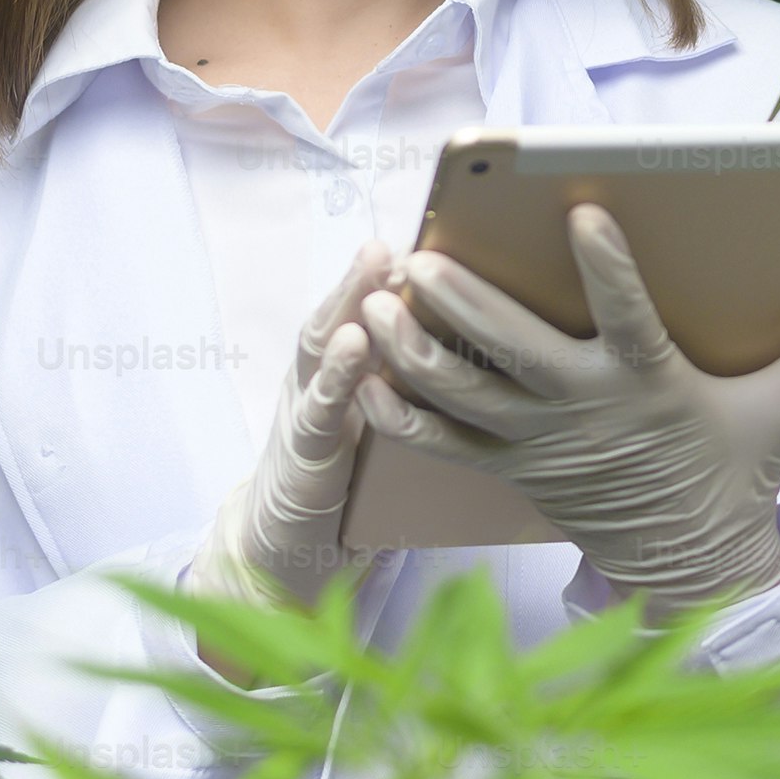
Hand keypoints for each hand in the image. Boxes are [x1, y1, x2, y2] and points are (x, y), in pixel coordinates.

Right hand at [187, 239, 398, 657]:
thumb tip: (488, 333)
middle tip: (392, 239)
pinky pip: (318, 412)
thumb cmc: (351, 475)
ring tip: (374, 272)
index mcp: (345, 370)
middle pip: (342, 315)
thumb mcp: (384, 416)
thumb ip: (413, 373)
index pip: (365, 310)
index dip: (386, 272)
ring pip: (323, 350)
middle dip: (363, 276)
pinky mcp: (301, 457)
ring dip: (346, 307)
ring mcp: (305, 413)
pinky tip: (355, 349)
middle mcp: (319, 380)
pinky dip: (336, 378)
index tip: (421, 229)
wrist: (291, 549)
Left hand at [356, 208, 779, 612]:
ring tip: (378, 299)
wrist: (692, 562)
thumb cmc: (738, 469)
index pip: (631, 321)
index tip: (583, 213)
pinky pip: (443, 443)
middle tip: (421, 254)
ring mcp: (542, 447)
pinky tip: (362, 371)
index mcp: (655, 388)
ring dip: (416, 349)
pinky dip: (399, 410)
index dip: (609, 269)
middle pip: (515, 354)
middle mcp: (589, 414)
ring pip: (463, 395)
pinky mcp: (513, 471)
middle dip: (464, 304)